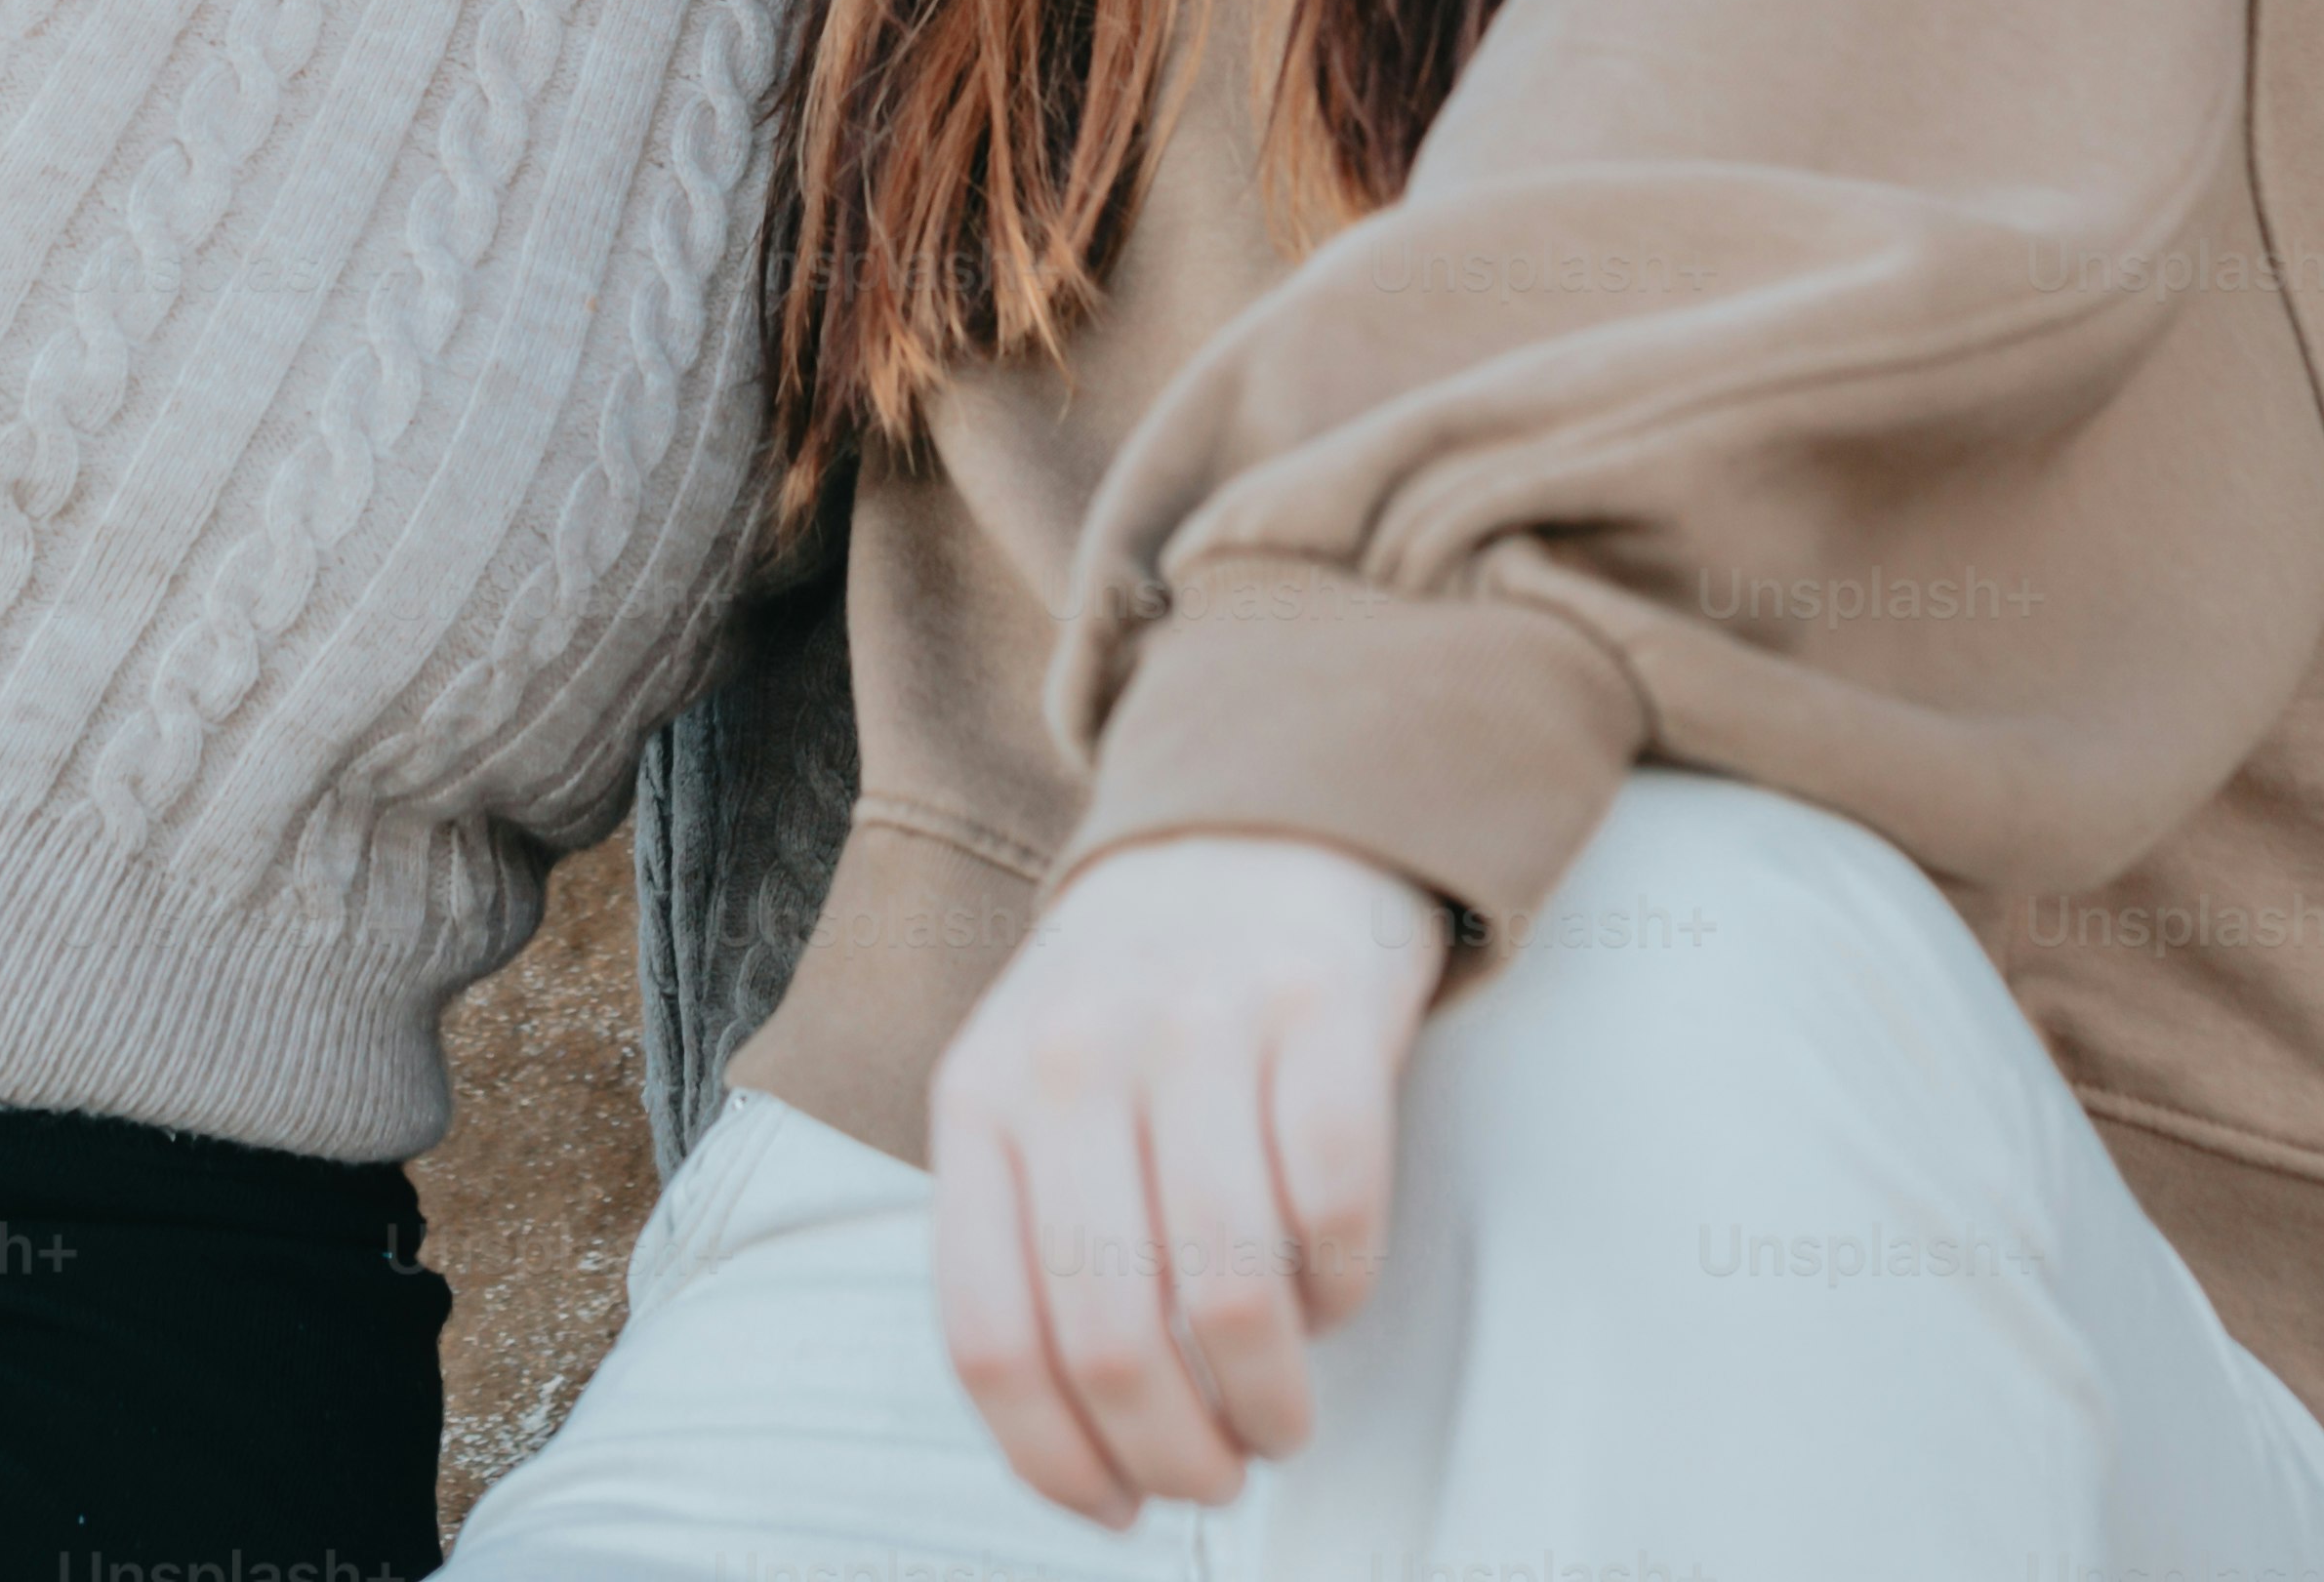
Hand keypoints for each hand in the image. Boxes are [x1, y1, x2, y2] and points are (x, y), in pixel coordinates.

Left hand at [928, 829, 1449, 1523]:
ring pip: (1233, 1289)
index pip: (990, 1335)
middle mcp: (1074, 1058)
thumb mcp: (1030, 1091)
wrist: (1251, 814)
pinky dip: (1343, 1284)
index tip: (1116, 1509)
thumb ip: (1027, 1238)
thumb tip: (1079, 1457)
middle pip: (1111, 1335)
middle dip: (1177, 1454)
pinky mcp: (1318, 1001)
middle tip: (1219, 1477)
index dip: (1054, 1460)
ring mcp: (1198, 1023)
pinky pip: (1336, 1201)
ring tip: (1282, 1414)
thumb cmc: (1137, 1006)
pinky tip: (1332, 1288)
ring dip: (1271, 1399)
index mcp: (980, 1098)